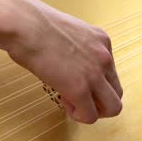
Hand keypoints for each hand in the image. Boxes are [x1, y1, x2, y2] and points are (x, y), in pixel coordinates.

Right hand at [0, 0, 122, 123]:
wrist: (25, 24)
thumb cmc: (35, 25)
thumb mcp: (68, 32)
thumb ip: (78, 48)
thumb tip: (72, 64)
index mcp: (102, 41)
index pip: (111, 73)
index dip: (94, 82)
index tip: (74, 79)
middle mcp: (105, 57)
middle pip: (117, 93)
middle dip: (99, 101)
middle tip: (78, 98)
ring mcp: (95, 74)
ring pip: (113, 108)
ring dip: (93, 110)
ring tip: (71, 101)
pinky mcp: (80, 89)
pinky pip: (90, 116)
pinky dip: (78, 115)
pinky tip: (63, 100)